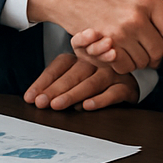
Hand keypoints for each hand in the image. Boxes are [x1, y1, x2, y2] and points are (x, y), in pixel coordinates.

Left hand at [23, 54, 139, 110]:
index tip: (31, 97)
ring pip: (92, 82)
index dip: (44, 81)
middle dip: (56, 89)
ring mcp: (113, 72)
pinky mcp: (128, 86)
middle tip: (42, 102)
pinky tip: (87, 106)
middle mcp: (98, 61)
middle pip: (74, 73)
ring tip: (58, 105)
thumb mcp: (78, 79)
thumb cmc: (99, 83)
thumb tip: (34, 98)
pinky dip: (100, 100)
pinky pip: (114, 92)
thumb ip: (58, 85)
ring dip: (73, 94)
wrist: (131, 84)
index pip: (60, 65)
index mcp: (82, 55)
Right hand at [27, 0, 162, 73]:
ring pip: (142, 61)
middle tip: (146, 50)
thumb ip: (156, 7)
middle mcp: (137, 15)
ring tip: (130, 48)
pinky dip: (122, 65)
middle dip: (154, 55)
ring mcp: (121, 30)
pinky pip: (124, 66)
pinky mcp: (105, 42)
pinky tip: (118, 52)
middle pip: (158, 51)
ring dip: (138, 60)